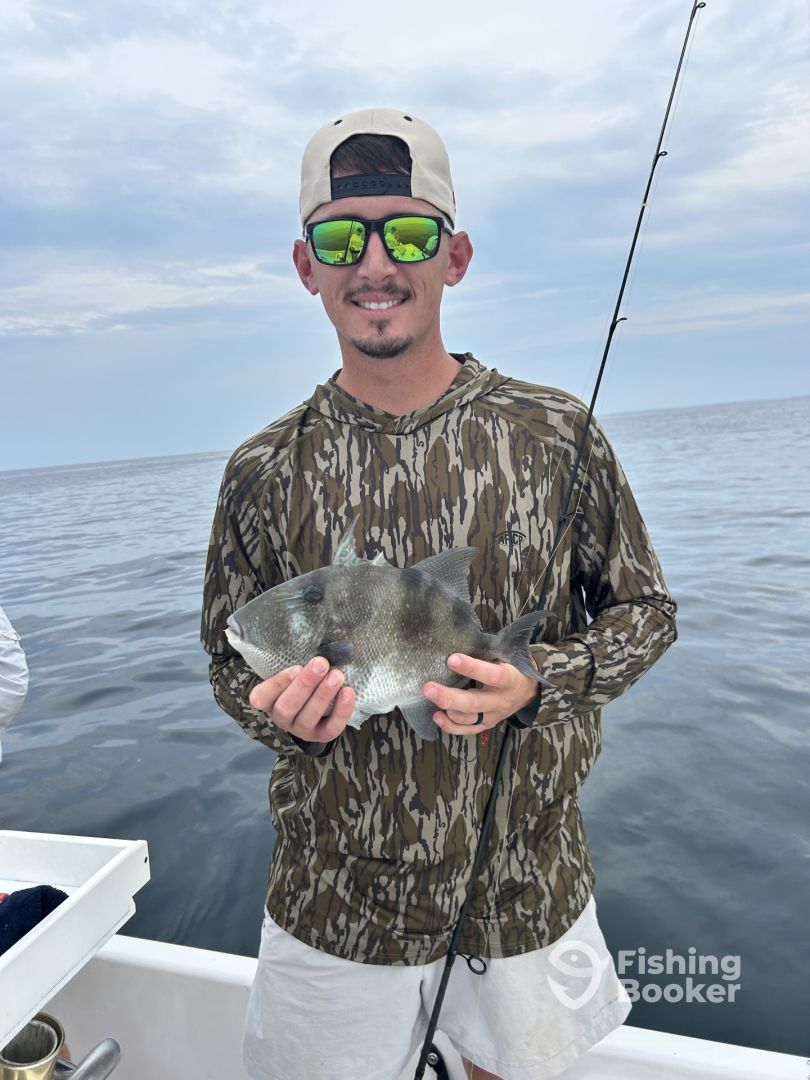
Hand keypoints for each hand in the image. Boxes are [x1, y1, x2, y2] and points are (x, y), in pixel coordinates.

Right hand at [249, 657, 355, 742]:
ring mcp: (301, 729)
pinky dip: (341, 711)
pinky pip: (331, 728)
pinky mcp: (321, 735)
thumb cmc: (299, 679)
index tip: (295, 668)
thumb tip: (313, 639)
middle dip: (305, 684)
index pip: (262, 697)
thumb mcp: (291, 672)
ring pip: (308, 717)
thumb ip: (295, 662)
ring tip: (337, 676)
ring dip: (323, 695)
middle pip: (287, 707)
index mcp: (268, 701)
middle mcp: (281, 718)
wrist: (314, 702)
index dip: (277, 684)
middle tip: (321, 664)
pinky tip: (348, 692)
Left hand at [422, 653, 538, 736]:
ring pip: (469, 718)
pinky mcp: (485, 724)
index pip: (491, 676)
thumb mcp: (507, 656)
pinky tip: (436, 717)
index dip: (472, 668)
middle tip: (428, 688)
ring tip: (430, 696)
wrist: (528, 691)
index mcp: (509, 680)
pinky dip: (450, 726)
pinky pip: (467, 730)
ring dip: (447, 709)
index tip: (452, 659)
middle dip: (449, 696)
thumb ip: (488, 652)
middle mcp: (500, 701)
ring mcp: (492, 715)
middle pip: (474, 703)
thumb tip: (459, 639)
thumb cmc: (512, 668)